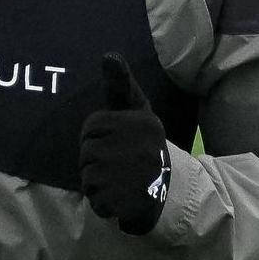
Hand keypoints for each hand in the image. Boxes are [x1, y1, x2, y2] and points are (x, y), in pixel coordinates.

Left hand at [79, 52, 170, 234]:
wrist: (172, 190)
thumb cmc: (144, 144)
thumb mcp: (137, 110)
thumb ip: (120, 84)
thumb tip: (108, 55)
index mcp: (141, 122)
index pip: (91, 127)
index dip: (95, 137)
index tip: (114, 143)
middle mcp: (139, 147)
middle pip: (86, 153)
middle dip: (95, 161)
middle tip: (118, 165)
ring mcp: (134, 177)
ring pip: (88, 178)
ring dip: (98, 183)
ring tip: (120, 181)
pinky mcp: (129, 203)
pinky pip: (96, 201)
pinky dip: (103, 203)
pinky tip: (121, 198)